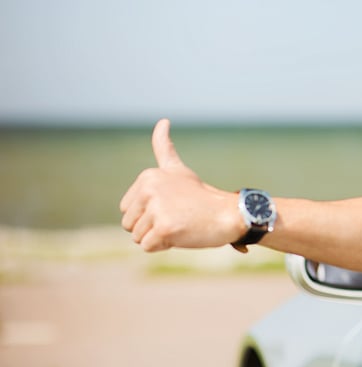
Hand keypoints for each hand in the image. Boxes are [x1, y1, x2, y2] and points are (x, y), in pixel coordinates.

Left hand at [120, 119, 242, 251]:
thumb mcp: (178, 170)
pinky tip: (183, 233)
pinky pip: (148, 246)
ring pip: (138, 237)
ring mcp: (157, 208)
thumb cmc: (202, 197)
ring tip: (181, 224)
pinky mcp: (164, 227)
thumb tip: (162, 120)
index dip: (148, 214)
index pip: (127, 209)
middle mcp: (149, 190)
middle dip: (151, 227)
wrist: (230, 214)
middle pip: (129, 224)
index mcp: (148, 177)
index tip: (172, 206)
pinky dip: (165, 246)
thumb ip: (164, 148)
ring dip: (159, 237)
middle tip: (177, 217)